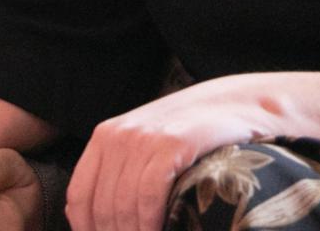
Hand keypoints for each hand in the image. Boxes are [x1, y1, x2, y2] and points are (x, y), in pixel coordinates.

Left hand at [67, 75, 286, 230]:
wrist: (240, 102)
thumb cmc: (193, 132)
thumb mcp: (147, 145)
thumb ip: (121, 173)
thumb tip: (89, 216)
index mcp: (105, 137)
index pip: (79, 197)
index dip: (88, 229)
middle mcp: (118, 136)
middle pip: (102, 207)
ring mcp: (144, 139)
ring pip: (123, 206)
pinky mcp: (171, 144)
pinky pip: (148, 195)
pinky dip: (151, 222)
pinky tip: (163, 230)